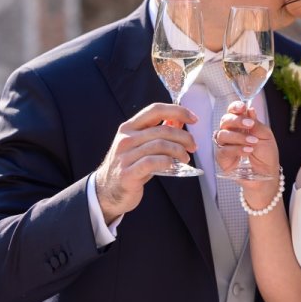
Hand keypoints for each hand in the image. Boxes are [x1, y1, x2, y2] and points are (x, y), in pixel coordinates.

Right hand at [95, 103, 197, 223]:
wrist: (107, 191)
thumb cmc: (129, 166)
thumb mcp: (140, 145)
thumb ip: (156, 133)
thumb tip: (178, 120)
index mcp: (129, 127)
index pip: (155, 110)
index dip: (177, 111)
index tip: (193, 118)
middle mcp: (126, 139)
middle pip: (162, 130)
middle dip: (184, 137)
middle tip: (193, 146)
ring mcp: (125, 156)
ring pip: (160, 145)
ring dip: (179, 151)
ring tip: (185, 158)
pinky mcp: (128, 173)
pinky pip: (152, 162)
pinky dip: (167, 162)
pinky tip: (173, 166)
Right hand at [214, 101, 281, 205]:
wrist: (267, 174)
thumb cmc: (267, 155)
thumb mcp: (266, 137)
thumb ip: (256, 124)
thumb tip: (250, 110)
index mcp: (241, 125)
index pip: (233, 112)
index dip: (235, 107)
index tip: (242, 107)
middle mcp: (231, 133)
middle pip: (225, 120)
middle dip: (237, 120)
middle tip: (250, 124)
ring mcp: (225, 145)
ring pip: (222, 135)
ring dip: (238, 137)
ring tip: (253, 142)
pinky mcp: (222, 159)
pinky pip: (223, 151)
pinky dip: (236, 149)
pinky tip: (248, 151)